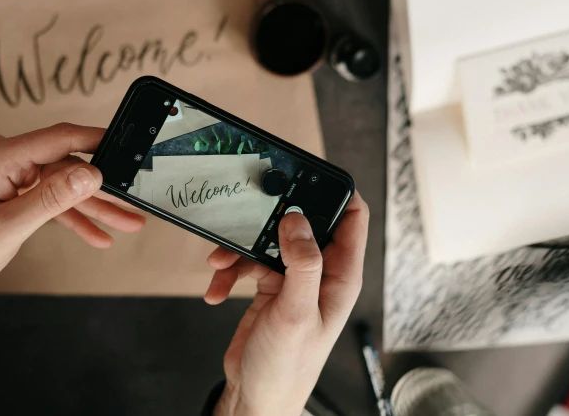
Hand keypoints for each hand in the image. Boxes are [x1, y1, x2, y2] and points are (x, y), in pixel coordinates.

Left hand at [0, 123, 144, 325]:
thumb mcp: (9, 228)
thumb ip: (52, 198)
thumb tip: (90, 173)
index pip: (59, 138)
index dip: (98, 142)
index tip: (130, 148)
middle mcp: (0, 156)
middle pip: (65, 166)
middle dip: (100, 191)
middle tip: (133, 207)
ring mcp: (4, 171)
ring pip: (60, 184)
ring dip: (90, 206)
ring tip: (125, 224)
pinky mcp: (7, 186)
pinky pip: (47, 196)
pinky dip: (68, 215)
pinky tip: (96, 233)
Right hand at [205, 193, 368, 415]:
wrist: (256, 395)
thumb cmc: (287, 367)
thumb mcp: (296, 312)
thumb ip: (301, 264)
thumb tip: (297, 220)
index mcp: (341, 275)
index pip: (351, 217)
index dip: (335, 190)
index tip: (306, 175)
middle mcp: (320, 272)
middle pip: (302, 221)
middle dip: (273, 216)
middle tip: (251, 213)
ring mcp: (293, 278)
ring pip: (268, 240)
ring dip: (241, 248)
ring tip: (221, 263)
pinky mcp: (269, 286)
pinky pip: (247, 262)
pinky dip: (229, 271)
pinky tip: (216, 290)